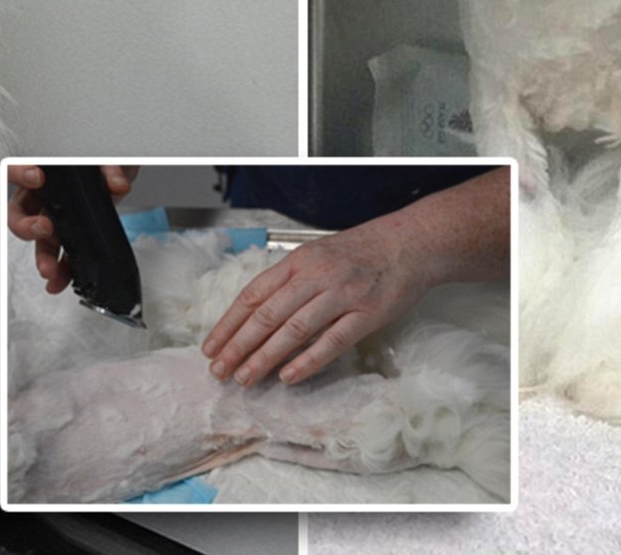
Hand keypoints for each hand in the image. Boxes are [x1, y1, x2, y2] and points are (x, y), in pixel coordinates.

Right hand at [7, 164, 136, 293]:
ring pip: (40, 239)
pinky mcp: (72, 233)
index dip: (20, 173)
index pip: (18, 169)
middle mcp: (44, 195)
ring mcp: (57, 216)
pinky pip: (62, 254)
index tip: (36, 177)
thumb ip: (110, 167)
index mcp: (44, 170)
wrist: (118, 171)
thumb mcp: (108, 156)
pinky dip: (61, 270)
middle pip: (20, 212)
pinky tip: (60, 280)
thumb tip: (116, 184)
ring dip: (43, 256)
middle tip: (44, 228)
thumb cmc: (102, 159)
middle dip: (26, 225)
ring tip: (49, 270)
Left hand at [200, 220, 426, 386]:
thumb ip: (288, 280)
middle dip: (238, 346)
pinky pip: (332, 341)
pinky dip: (307, 361)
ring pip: (293, 330)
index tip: (211, 347)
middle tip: (220, 370)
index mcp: (297, 261)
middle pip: (266, 315)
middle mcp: (315, 276)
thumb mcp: (316, 254)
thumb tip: (254, 313)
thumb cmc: (360, 252)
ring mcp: (341, 295)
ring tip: (245, 377)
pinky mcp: (367, 314)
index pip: (252, 296)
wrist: (409, 243)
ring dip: (265, 357)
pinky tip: (288, 377)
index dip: (228, 324)